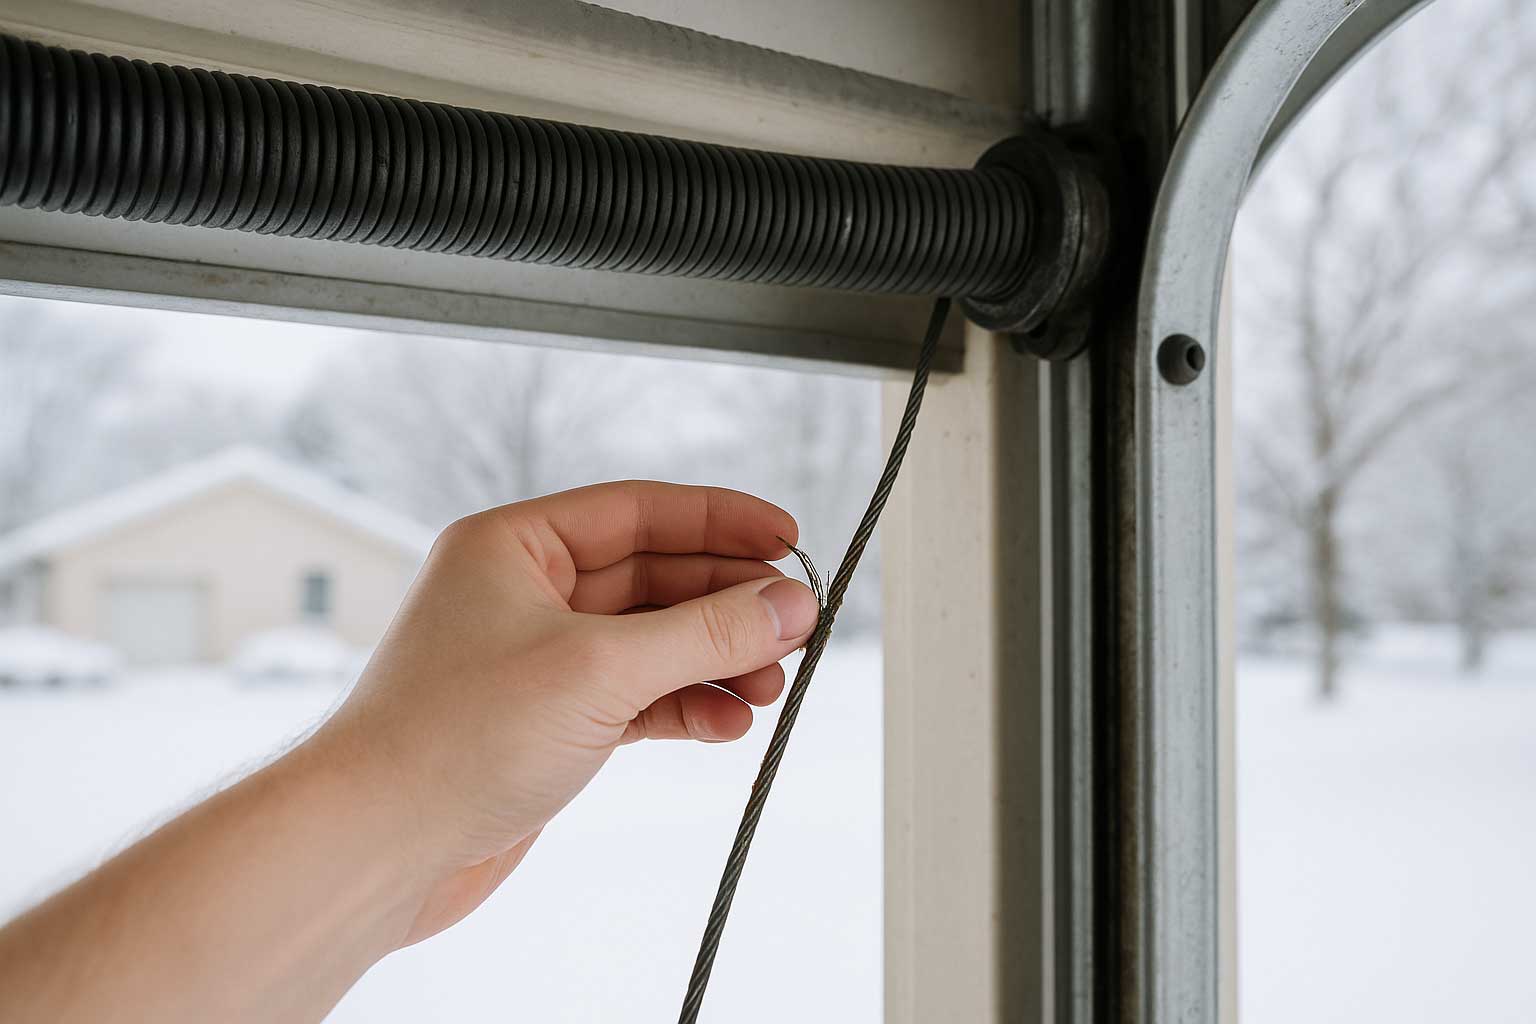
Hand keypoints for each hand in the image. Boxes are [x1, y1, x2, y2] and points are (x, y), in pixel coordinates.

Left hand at [314, 481, 820, 945]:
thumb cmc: (448, 741)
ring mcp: (538, 661)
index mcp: (512, 546)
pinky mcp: (549, 723)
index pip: (639, 511)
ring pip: (651, 642)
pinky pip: (637, 698)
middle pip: (654, 578)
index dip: (720, 522)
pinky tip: (726, 723)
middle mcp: (524, 594)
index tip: (787, 539)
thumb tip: (786, 605)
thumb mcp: (599, 670)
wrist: (376, 848)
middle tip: (795, 623)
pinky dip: (685, 707)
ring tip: (771, 683)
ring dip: (715, 660)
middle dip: (727, 603)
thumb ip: (705, 633)